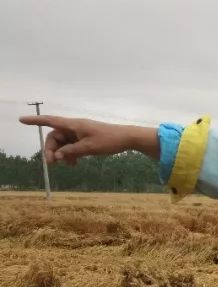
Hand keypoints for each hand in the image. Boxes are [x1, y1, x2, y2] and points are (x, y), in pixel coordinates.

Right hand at [19, 115, 154, 165]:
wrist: (127, 139)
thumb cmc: (108, 140)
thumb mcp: (89, 148)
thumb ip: (71, 151)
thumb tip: (58, 156)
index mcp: (73, 125)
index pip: (50, 121)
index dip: (35, 121)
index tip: (21, 120)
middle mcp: (74, 127)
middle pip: (55, 137)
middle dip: (52, 149)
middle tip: (53, 164)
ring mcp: (80, 133)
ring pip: (63, 143)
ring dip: (62, 154)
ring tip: (67, 165)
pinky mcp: (85, 139)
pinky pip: (72, 146)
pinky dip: (70, 154)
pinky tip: (74, 164)